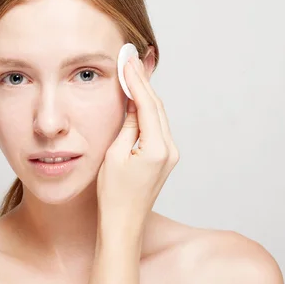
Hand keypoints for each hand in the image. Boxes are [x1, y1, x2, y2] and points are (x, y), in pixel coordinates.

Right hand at [96, 55, 178, 232]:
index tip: (128, 61)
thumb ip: (128, 126)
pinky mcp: (165, 159)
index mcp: (158, 149)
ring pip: (158, 116)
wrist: (123, 223)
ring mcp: (170, 155)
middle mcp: (170, 150)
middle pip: (157, 107)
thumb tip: (134, 104)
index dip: (137, 81)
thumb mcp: (114, 155)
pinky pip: (157, 128)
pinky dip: (148, 111)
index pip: (148, 104)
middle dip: (143, 83)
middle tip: (131, 59)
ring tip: (133, 73)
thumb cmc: (113, 195)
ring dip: (146, 95)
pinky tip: (138, 99)